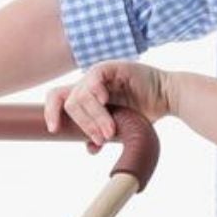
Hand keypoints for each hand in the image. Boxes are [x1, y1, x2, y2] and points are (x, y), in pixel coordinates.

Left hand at [42, 60, 175, 149]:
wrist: (166, 98)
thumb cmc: (143, 113)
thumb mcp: (119, 128)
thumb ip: (102, 135)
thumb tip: (90, 149)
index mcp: (85, 97)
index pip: (58, 99)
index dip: (51, 113)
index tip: (55, 130)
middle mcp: (88, 84)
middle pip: (67, 102)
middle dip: (83, 124)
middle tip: (100, 139)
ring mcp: (98, 74)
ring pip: (80, 96)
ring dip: (94, 118)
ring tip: (110, 131)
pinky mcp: (111, 67)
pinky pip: (93, 79)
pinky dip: (95, 94)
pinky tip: (105, 102)